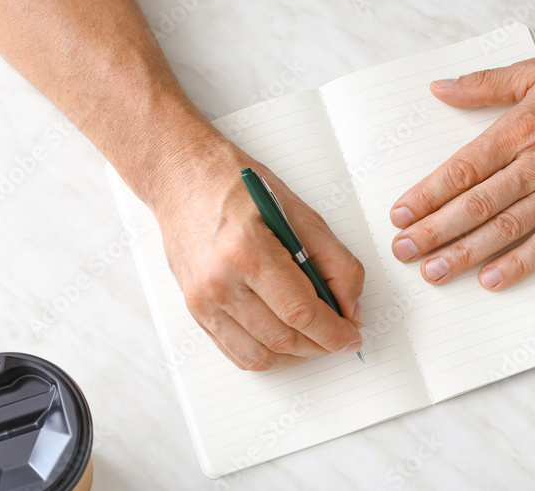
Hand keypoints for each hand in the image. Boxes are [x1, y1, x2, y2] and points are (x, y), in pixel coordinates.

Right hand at [151, 141, 363, 370]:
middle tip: (341, 336)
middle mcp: (219, 281)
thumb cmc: (240, 188)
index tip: (351, 336)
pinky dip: (268, 355)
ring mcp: (202, 300)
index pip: (300, 312)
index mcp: (248, 250)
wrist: (183, 179)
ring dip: (296, 356)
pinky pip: (235, 352)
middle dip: (321, 345)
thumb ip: (335, 262)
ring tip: (316, 340)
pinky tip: (286, 341)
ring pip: (260, 355)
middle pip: (282, 338)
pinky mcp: (194, 310)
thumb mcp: (301, 214)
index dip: (333, 332)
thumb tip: (350, 307)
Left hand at [389, 42, 534, 290]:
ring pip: (504, 229)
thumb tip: (440, 88)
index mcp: (520, 129)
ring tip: (433, 272)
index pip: (461, 169)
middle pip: (474, 205)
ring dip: (464, 254)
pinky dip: (520, 264)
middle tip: (402, 252)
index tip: (400, 214)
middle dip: (433, 232)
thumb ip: (484, 85)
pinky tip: (492, 280)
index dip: (427, 195)